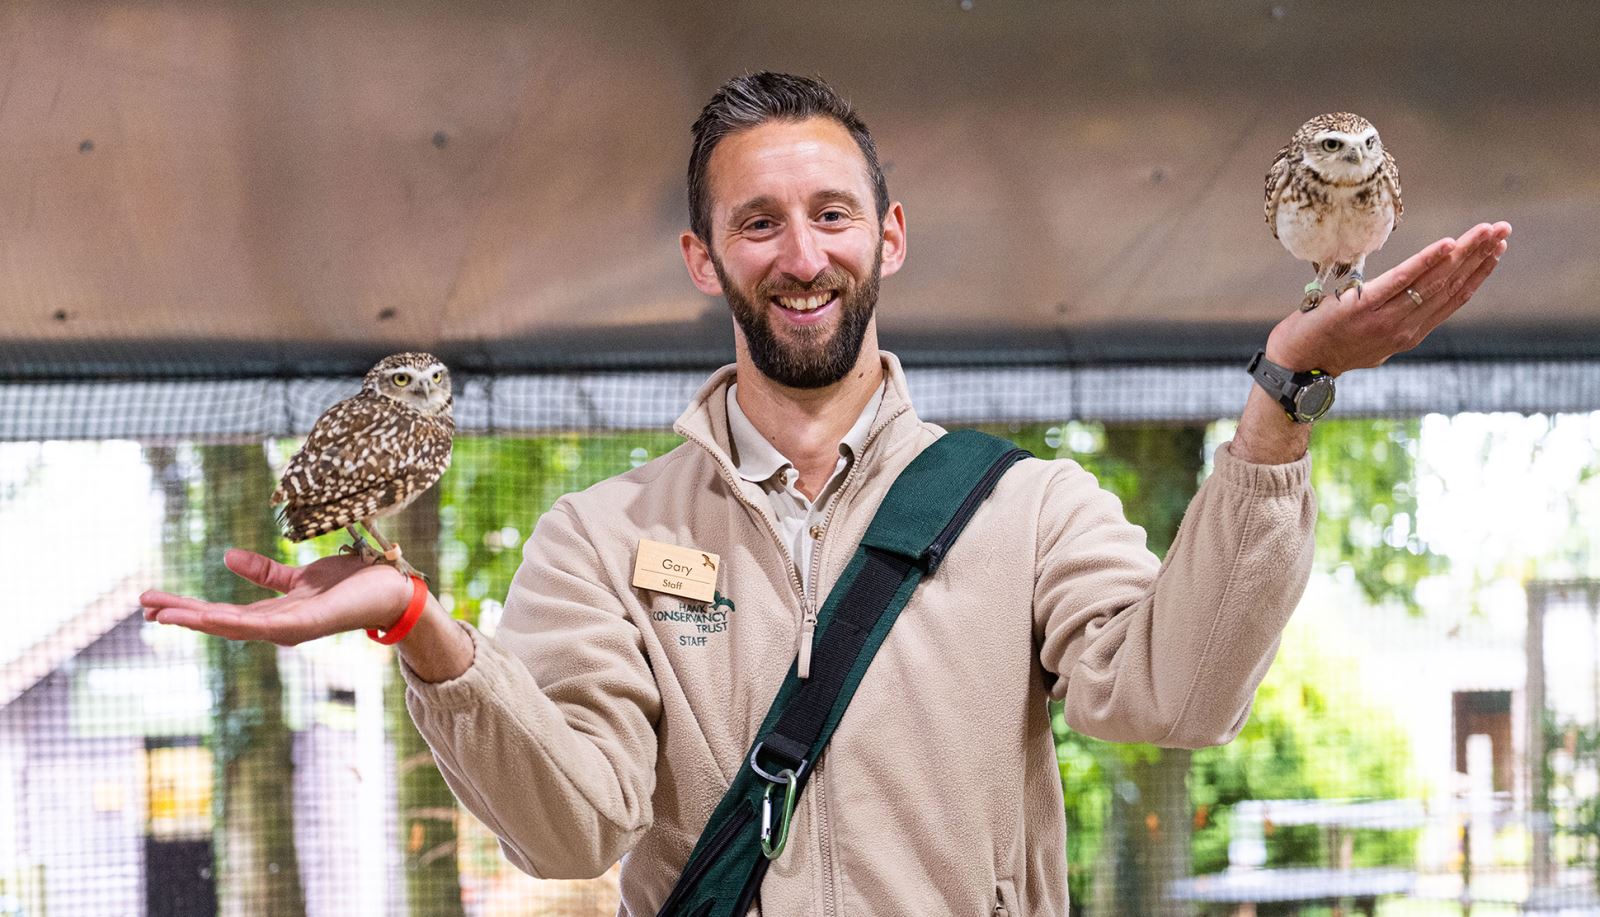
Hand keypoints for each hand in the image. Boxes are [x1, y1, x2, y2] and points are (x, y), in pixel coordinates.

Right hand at [141, 549, 416, 645]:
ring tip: (163, 614)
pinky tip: (210, 618)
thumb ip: (266, 573)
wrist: (392, 588)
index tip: (154, 602)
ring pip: (235, 625)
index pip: (223, 613)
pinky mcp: (307, 624)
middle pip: (221, 622)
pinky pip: (266, 623)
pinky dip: (236, 622)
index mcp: (275, 614)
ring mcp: (291, 628)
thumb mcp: (299, 576)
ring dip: (198, 620)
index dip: (188, 609)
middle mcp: (279, 626)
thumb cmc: (352, 583)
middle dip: (182, 615)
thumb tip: (226, 558)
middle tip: (143, 606)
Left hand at [1265, 221, 1511, 374]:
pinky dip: (1426, 262)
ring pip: (1434, 281)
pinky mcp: (1363, 307)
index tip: (1496, 251)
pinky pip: (1401, 280)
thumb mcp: (1372, 340)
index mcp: (1408, 334)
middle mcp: (1404, 328)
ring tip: (1485, 232)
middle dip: (1480, 256)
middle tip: (1503, 230)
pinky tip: (1447, 245)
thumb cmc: (1330, 347)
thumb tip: (1410, 304)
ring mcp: (1385, 318)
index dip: (1478, 273)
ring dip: (1464, 253)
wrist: (1296, 363)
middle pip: (1451, 286)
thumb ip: (1395, 324)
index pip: (1452, 299)